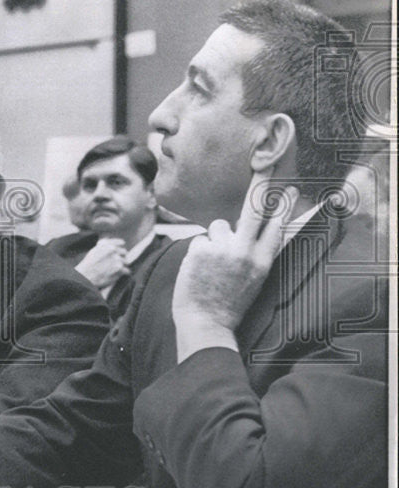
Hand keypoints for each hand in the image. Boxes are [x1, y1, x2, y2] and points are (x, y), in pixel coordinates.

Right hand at [75, 237, 129, 288]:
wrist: (85, 277)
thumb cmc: (89, 264)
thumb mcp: (95, 250)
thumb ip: (105, 246)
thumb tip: (117, 244)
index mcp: (107, 244)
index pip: (121, 243)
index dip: (119, 248)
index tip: (118, 253)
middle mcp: (113, 250)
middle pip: (124, 252)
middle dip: (121, 257)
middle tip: (113, 263)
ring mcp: (117, 259)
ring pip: (125, 262)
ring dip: (121, 266)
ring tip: (112, 270)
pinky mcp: (119, 269)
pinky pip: (127, 271)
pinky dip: (122, 274)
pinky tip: (115, 275)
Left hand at [172, 171, 298, 361]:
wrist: (205, 324)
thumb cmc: (226, 303)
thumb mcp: (252, 279)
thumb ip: (252, 253)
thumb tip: (243, 228)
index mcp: (263, 261)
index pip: (277, 227)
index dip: (283, 207)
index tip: (290, 189)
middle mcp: (246, 252)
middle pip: (255, 209)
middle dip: (262, 184)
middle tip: (264, 164)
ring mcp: (223, 249)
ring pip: (218, 225)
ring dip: (214, 240)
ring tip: (212, 266)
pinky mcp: (201, 249)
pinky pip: (199, 239)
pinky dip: (197, 252)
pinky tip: (199, 271)